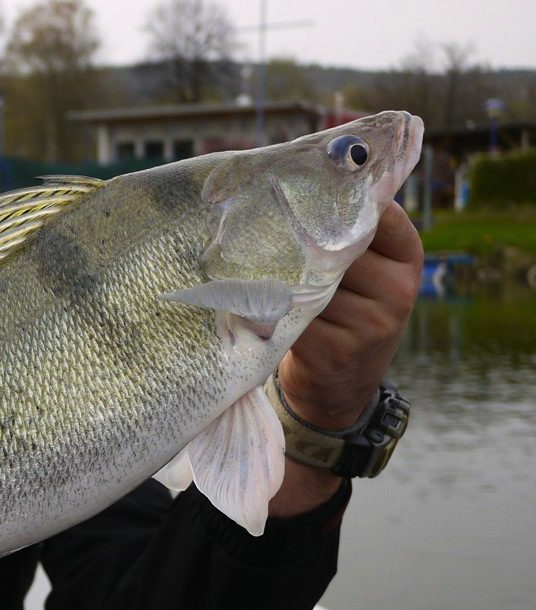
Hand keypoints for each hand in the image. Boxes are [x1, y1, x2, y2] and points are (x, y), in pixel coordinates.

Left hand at [269, 204, 421, 515]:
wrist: (338, 385)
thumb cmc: (338, 308)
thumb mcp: (358, 268)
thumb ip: (341, 231)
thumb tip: (292, 174)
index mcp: (407, 254)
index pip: (374, 212)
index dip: (331, 201)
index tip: (293, 191)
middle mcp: (399, 289)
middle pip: (337, 246)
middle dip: (297, 238)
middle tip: (254, 223)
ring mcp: (373, 324)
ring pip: (310, 281)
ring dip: (277, 275)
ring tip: (252, 268)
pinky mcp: (339, 352)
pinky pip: (293, 316)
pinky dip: (268, 308)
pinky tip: (253, 302)